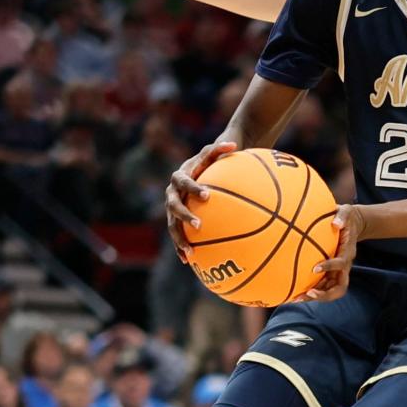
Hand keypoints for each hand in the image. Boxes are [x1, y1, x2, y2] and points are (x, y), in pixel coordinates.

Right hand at [165, 140, 238, 261]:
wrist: (201, 168)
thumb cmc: (212, 159)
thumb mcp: (216, 151)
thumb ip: (222, 147)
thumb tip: (234, 145)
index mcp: (179, 176)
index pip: (184, 182)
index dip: (193, 188)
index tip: (207, 195)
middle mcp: (172, 193)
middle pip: (174, 206)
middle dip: (185, 217)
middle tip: (199, 225)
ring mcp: (172, 208)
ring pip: (172, 225)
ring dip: (179, 239)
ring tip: (190, 252)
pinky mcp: (176, 220)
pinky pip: (178, 234)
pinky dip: (181, 247)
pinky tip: (189, 261)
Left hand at [301, 204, 364, 301]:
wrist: (353, 225)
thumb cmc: (347, 217)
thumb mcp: (347, 211)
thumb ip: (342, 216)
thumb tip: (335, 222)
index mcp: (348, 252)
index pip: (341, 263)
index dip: (330, 267)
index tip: (315, 268)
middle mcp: (344, 267)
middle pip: (339, 288)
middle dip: (324, 294)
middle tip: (308, 294)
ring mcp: (337, 272)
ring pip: (330, 291)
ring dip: (315, 297)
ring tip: (295, 299)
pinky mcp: (330, 273)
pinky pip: (322, 286)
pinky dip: (310, 291)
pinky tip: (294, 293)